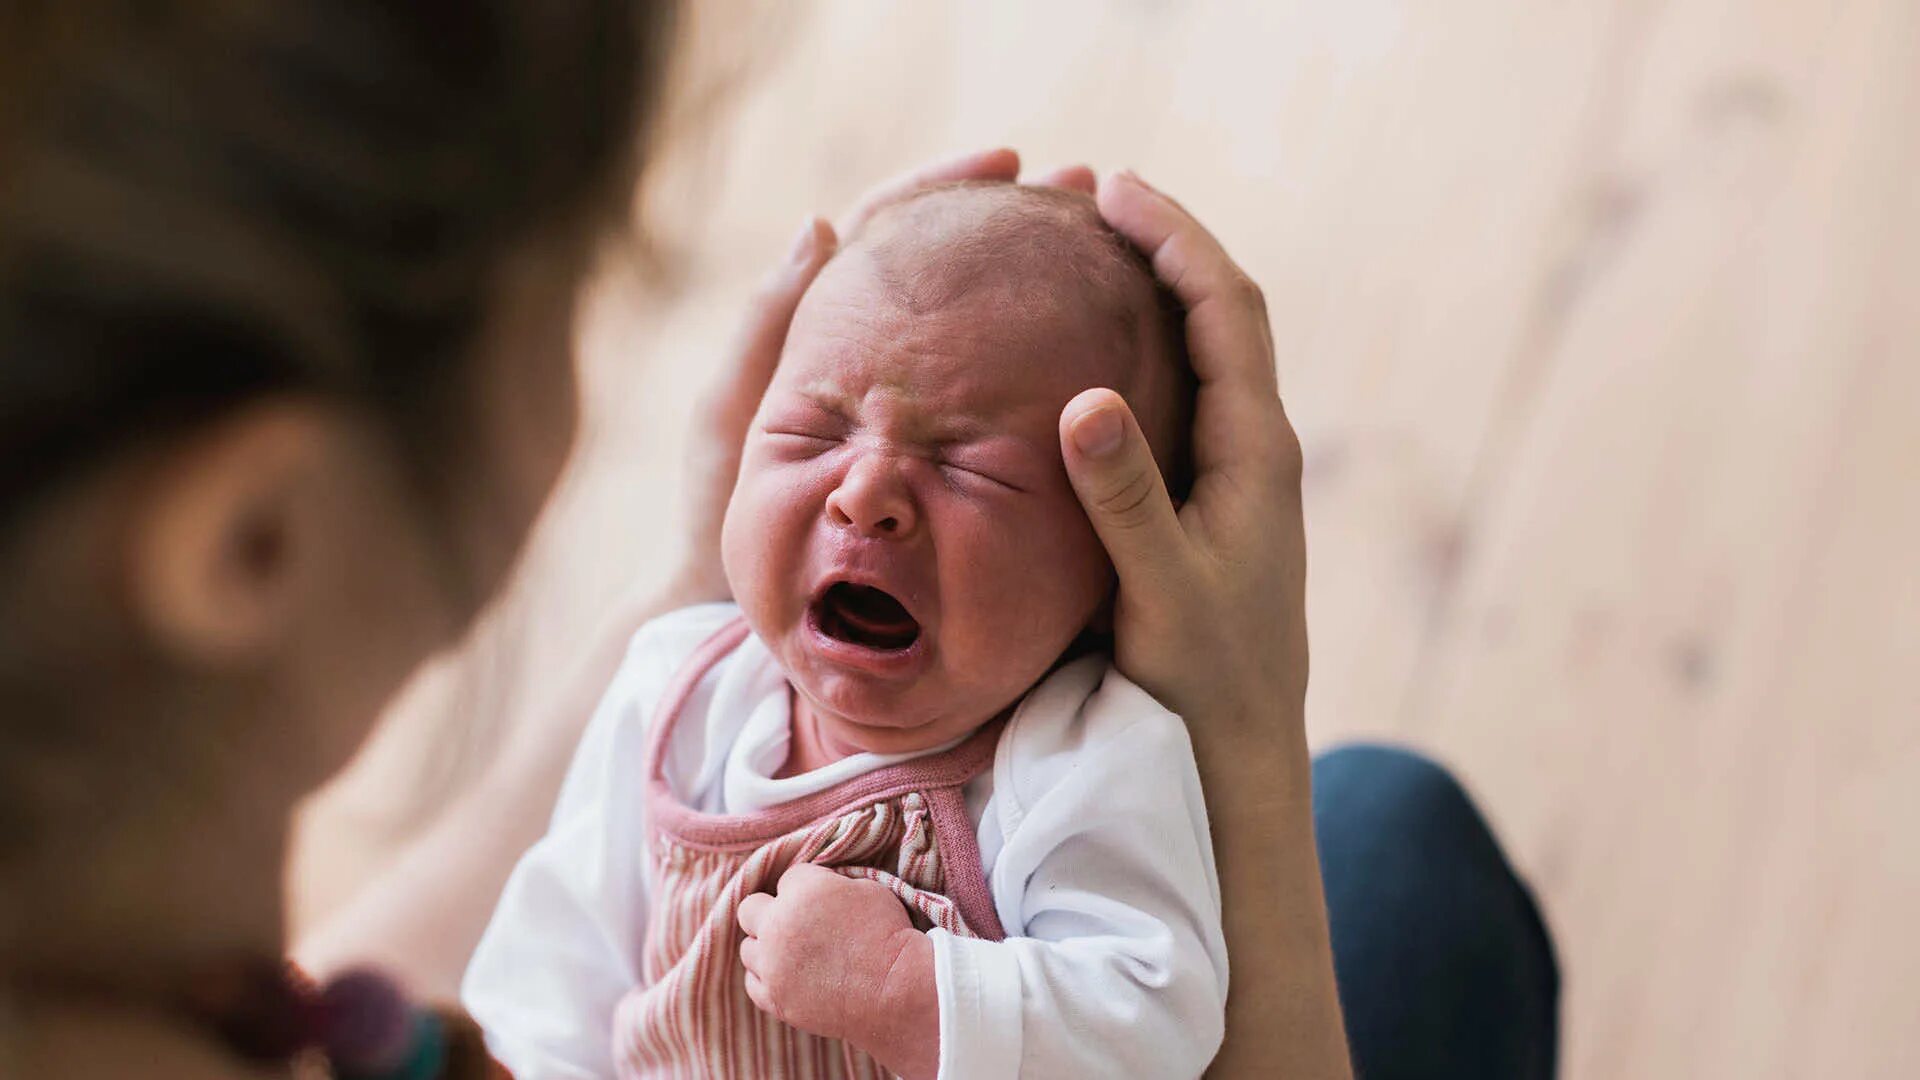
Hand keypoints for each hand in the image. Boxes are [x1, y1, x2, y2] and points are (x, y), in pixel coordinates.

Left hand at [663, 148, 1097, 605]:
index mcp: (825, 327)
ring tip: (1109, 251)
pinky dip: (1042, 367)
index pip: (893, 228)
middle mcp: (880, 357)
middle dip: (1020, 224)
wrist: (736, 609)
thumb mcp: (733, 413)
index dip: (947, 187)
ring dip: (1042, 284)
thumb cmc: (720, 515)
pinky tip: (1097, 354)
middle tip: (1086, 191)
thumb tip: (823, 224)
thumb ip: (767, 325)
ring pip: (985, 329)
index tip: (1008, 162)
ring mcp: (917, 409)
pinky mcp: (944, 460)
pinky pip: (998, 401)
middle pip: (955, 267)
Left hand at [736, 865, 938, 1078]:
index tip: (824, 902)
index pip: (788, 878)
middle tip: (795, 923)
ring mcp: (772, 966)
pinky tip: (789, 976)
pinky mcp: (775, 999)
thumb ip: (830, 884)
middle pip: (750, 909)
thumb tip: (818, 889)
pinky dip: (767, 978)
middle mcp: (777, 925)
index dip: (808, 888)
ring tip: (795, 954)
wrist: (897, 990)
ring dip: (767, 947)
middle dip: (770, 911)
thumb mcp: (867, 889)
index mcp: (802, 891)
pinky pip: (753, 983)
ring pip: (748, 949)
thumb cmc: (890, 936)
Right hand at [1059, 170, 1308, 734]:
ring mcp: (1239, 475)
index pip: (1225, 309)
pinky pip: (1184, 396)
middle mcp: (1257, 449)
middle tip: (1093, 196)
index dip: (1175, 238)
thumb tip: (1086, 398)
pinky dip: (1145, 349)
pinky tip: (1095, 354)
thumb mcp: (1160, 591)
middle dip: (1165, 244)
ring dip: (1158, 290)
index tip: (1113, 189)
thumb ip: (1125, 499)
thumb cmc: (1205, 679)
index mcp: (1256, 451)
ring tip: (1092, 250)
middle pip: (1222, 313)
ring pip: (1205, 352)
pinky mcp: (1213, 503)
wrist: (1240, 753)